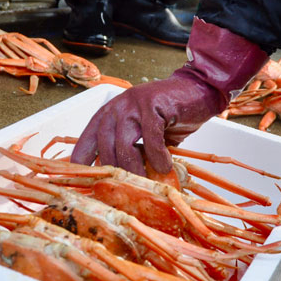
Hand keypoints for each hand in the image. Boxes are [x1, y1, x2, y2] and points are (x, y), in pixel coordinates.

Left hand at [71, 70, 226, 175]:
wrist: (198, 90)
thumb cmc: (171, 115)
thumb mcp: (144, 133)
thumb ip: (132, 148)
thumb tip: (122, 180)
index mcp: (110, 113)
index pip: (88, 138)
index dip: (82, 159)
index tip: (82, 179)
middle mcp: (117, 107)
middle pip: (105, 145)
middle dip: (114, 171)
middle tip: (126, 190)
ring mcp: (133, 104)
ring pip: (124, 144)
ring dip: (134, 167)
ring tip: (144, 183)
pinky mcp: (152, 104)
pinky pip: (150, 138)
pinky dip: (157, 156)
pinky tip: (164, 166)